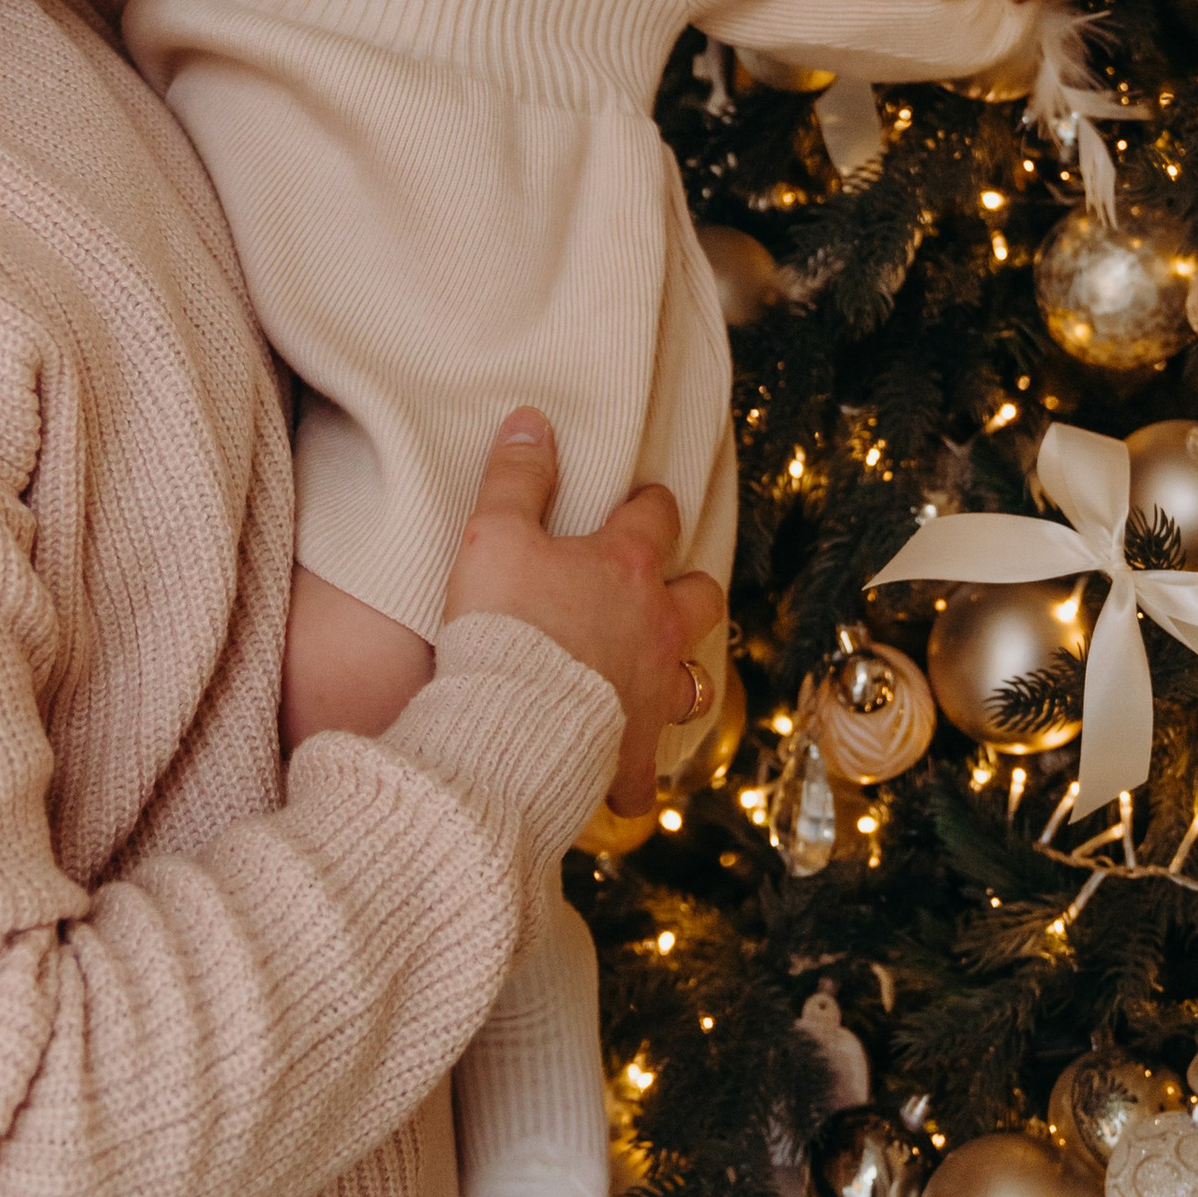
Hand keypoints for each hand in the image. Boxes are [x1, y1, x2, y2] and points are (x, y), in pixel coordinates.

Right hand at [446, 411, 711, 811]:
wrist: (511, 724)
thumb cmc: (504, 626)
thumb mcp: (494, 533)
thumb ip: (516, 476)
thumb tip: (532, 423)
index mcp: (628, 567)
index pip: (656, 517)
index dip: (650, 504)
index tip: (640, 501)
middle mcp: (657, 628)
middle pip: (702, 596)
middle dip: (687, 588)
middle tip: (659, 587)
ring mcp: (653, 693)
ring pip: (695, 680)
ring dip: (676, 673)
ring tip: (650, 671)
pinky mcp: (633, 755)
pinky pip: (646, 773)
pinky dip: (634, 770)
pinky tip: (617, 770)